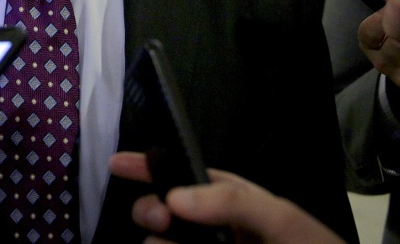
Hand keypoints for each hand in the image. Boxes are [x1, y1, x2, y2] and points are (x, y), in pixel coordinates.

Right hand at [108, 152, 343, 243]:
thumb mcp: (282, 219)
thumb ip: (232, 201)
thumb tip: (174, 197)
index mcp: (225, 200)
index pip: (178, 175)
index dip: (145, 166)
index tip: (117, 164)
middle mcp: (206, 228)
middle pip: (158, 210)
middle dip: (148, 209)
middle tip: (161, 221)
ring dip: (156, 243)